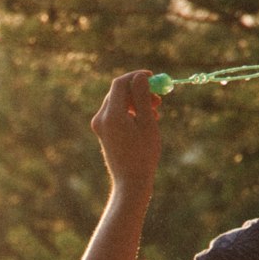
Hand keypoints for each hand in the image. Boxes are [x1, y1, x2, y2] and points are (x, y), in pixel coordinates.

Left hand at [91, 70, 161, 189]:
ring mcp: (100, 126)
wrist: (131, 182)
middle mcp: (101, 118)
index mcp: (111, 115)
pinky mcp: (103, 133)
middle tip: (158, 100)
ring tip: (156, 113)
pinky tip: (146, 121)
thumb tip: (139, 77)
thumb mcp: (148, 123)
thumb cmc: (143, 154)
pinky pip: (117, 114)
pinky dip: (131, 113)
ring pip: (119, 103)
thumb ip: (143, 97)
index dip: (136, 76)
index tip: (152, 78)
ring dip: (137, 103)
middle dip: (139, 91)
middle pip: (119, 92)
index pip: (120, 83)